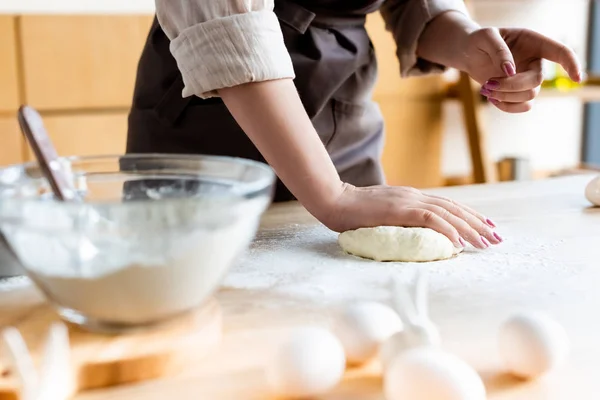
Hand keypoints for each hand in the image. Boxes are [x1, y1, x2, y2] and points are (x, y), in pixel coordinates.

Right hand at [322, 183, 500, 249]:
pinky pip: (430, 219)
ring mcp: (407, 201)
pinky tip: (460, 242)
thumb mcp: (382, 214)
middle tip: (496, 237)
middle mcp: (414, 196)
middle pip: (454, 208)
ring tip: (485, 242)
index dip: (468, 215)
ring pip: (447, 213)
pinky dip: (448, 230)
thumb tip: (414, 233)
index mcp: (411, 197)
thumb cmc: (353, 212)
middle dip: (478, 223)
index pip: (447, 205)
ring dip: (469, 229)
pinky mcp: (400, 210)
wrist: (335, 202)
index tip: (485, 226)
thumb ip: (399, 219)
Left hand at [462, 27, 581, 112]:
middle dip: (511, 86)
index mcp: (533, 42)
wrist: (469, 53)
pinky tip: (491, 97)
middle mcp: (534, 61)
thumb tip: (511, 71)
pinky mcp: (518, 92)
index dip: (571, 64)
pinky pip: (522, 106)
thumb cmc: (479, 41)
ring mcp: (527, 78)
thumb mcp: (486, 37)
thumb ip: (499, 51)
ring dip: (506, 96)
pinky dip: (506, 106)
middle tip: (488, 84)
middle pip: (536, 81)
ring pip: (529, 96)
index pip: (560, 52)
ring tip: (485, 88)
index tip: (576, 78)